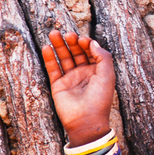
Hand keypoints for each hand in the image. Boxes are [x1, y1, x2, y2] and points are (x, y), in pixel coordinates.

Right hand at [42, 31, 114, 146]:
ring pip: (63, 58)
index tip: (82, 39)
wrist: (86, 120)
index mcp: (97, 70)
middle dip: (71, 42)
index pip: (90, 51)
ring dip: (58, 46)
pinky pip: (53, 69)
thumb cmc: (100, 98)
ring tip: (53, 33)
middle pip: (76, 52)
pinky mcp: (58, 86)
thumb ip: (102, 56)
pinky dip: (49, 58)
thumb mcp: (107, 74)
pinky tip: (46, 48)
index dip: (86, 43)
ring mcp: (71, 79)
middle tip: (66, 34)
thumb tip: (92, 42)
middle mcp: (84, 73)